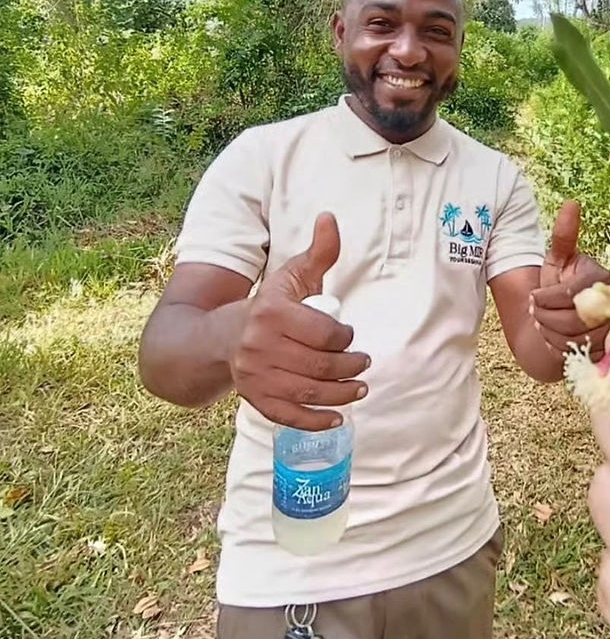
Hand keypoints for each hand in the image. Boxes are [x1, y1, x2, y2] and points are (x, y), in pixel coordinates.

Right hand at [229, 212, 370, 430]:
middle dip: (350, 367)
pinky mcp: (253, 398)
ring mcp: (255, 376)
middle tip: (363, 364)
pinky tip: (337, 418)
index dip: (345, 337)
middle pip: (319, 365)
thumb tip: (330, 217)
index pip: (323, 333)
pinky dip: (315, 421)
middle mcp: (259, 346)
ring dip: (341, 395)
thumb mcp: (290, 276)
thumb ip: (318, 252)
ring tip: (359, 389)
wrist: (216, 337)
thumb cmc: (267, 305)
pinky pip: (287, 415)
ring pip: (308, 392)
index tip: (350, 336)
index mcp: (271, 312)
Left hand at [530, 200, 609, 355]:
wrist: (556, 325)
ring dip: (550, 332)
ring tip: (546, 324)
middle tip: (538, 313)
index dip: (548, 298)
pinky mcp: (606, 351)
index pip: (572, 292)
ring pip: (572, 337)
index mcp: (602, 277)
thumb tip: (572, 203)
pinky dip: (557, 347)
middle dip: (545, 316)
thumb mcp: (556, 263)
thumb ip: (563, 237)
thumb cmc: (556, 290)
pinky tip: (554, 339)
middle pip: (571, 318)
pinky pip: (576, 352)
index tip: (537, 298)